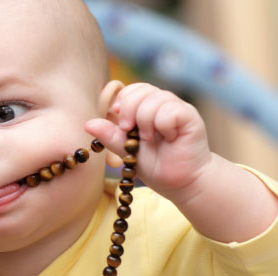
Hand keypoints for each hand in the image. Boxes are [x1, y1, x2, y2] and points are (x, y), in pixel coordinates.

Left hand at [85, 82, 210, 203]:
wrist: (181, 183)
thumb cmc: (157, 166)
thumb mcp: (127, 151)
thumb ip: (111, 136)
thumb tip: (88, 124)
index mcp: (147, 108)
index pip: (132, 89)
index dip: (122, 100)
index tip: (119, 121)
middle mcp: (163, 104)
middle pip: (141, 89)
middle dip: (129, 109)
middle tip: (129, 130)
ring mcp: (177, 109)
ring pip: (155, 98)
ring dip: (146, 120)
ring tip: (149, 138)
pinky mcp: (190, 116)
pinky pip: (170, 110)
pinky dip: (163, 124)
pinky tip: (168, 137)